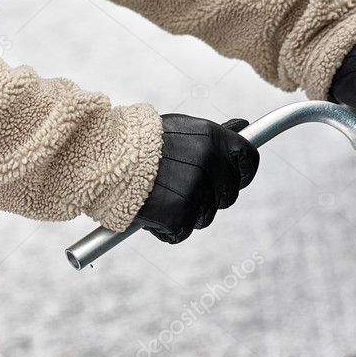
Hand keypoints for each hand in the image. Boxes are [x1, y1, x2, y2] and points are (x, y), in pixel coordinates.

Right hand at [133, 114, 259, 243]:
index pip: (249, 159)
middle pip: (228, 194)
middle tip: (181, 185)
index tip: (231, 179)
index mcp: (213, 138)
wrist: (107, 157)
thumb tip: (244, 125)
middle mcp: (208, 163)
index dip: (242, 173)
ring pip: (205, 215)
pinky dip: (167, 227)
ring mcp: (195, 190)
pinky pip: (182, 231)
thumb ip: (215, 134)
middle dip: (209, 195)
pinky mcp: (179, 215)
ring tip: (161, 194)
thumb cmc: (144, 143)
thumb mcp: (183, 129)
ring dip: (187, 212)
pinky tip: (152, 209)